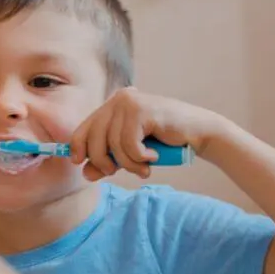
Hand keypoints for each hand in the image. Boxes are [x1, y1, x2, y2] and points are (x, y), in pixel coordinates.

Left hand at [69, 88, 225, 179]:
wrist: (197, 134)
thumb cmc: (162, 143)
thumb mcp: (128, 154)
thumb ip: (108, 162)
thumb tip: (85, 174)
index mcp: (111, 106)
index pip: (82, 128)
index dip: (77, 147)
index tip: (79, 162)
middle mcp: (117, 99)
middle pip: (94, 138)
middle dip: (103, 161)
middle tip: (116, 172)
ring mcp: (129, 102)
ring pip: (112, 144)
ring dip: (128, 163)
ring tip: (144, 166)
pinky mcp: (142, 110)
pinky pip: (129, 144)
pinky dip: (140, 157)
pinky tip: (153, 155)